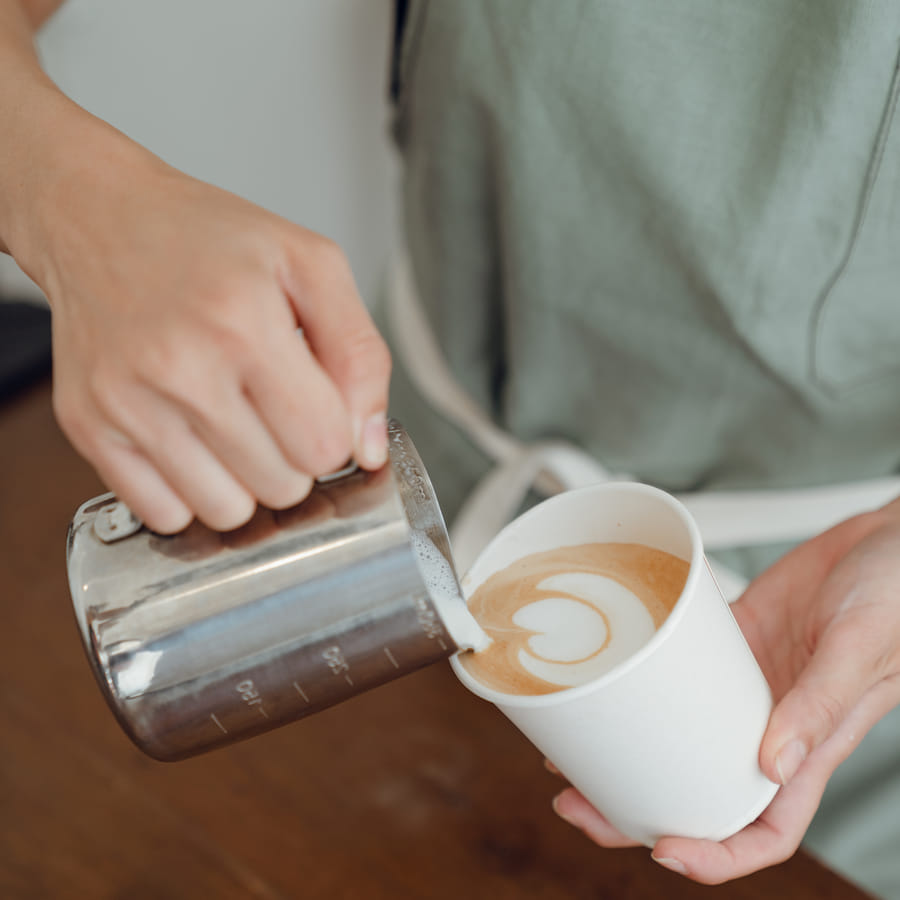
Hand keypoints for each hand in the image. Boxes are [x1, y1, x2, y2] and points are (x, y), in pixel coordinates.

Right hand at [18, 112, 390, 532]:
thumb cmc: (207, 239)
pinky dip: (188, 491)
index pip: (325, 446)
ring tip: (232, 424)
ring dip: (244, 481)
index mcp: (245, 323)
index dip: (333, 431)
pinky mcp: (88, 426)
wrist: (98, 216)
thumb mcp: (310, 264)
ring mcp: (127, 402)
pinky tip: (190, 440)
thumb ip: (360, 354)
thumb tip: (369, 447)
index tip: (315, 404)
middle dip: (292, 456)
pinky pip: (165, 514)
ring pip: (227, 512)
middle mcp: (180, 367)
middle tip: (271, 408)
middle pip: (282, 487)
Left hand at [550, 495, 899, 883]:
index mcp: (811, 745)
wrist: (886, 539)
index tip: (663, 851)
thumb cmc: (895, 593)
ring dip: (627, 749)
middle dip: (636, 809)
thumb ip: (820, 704)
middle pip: (699, 788)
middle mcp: (770, 722)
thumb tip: (773, 765)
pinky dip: (642, 680)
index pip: (764, 828)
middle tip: (575, 802)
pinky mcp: (731, 642)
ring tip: (571, 749)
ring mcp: (745, 684)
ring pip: (678, 735)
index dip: (716, 854)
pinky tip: (609, 679)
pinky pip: (678, 669)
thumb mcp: (860, 646)